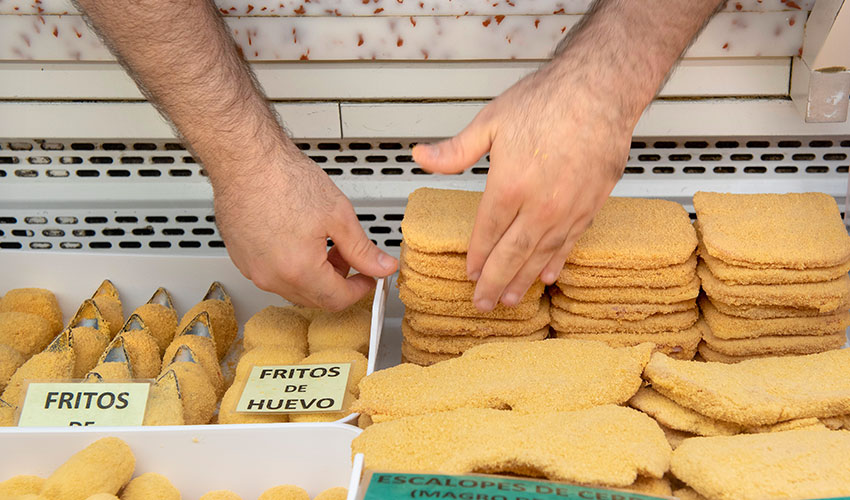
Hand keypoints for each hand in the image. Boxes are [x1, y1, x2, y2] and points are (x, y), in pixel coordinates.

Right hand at [211, 147, 397, 310]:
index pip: (337, 300)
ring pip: (293, 288)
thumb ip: (363, 249)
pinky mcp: (241, 259)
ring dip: (314, 275)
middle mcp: (271, 277)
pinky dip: (291, 267)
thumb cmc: (284, 179)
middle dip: (337, 281)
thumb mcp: (338, 215)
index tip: (368, 277)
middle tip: (347, 255)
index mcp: (299, 270)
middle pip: (315, 298)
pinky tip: (298, 240)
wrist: (246, 159)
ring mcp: (252, 270)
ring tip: (323, 243)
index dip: (359, 289)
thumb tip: (382, 266)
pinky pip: (273, 275)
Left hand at [413, 61, 632, 311]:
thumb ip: (456, 150)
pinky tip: (547, 276)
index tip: (470, 273)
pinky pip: (569, 244)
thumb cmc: (548, 100)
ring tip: (510, 300)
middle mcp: (539, 206)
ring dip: (522, 281)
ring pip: (539, 256)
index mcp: (509, 186)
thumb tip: (421, 157)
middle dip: (494, 283)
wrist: (600, 91)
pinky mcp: (590, 207)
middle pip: (511, 255)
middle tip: (483, 303)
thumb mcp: (492, 120)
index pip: (487, 233)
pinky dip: (555, 263)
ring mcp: (567, 210)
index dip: (477, 257)